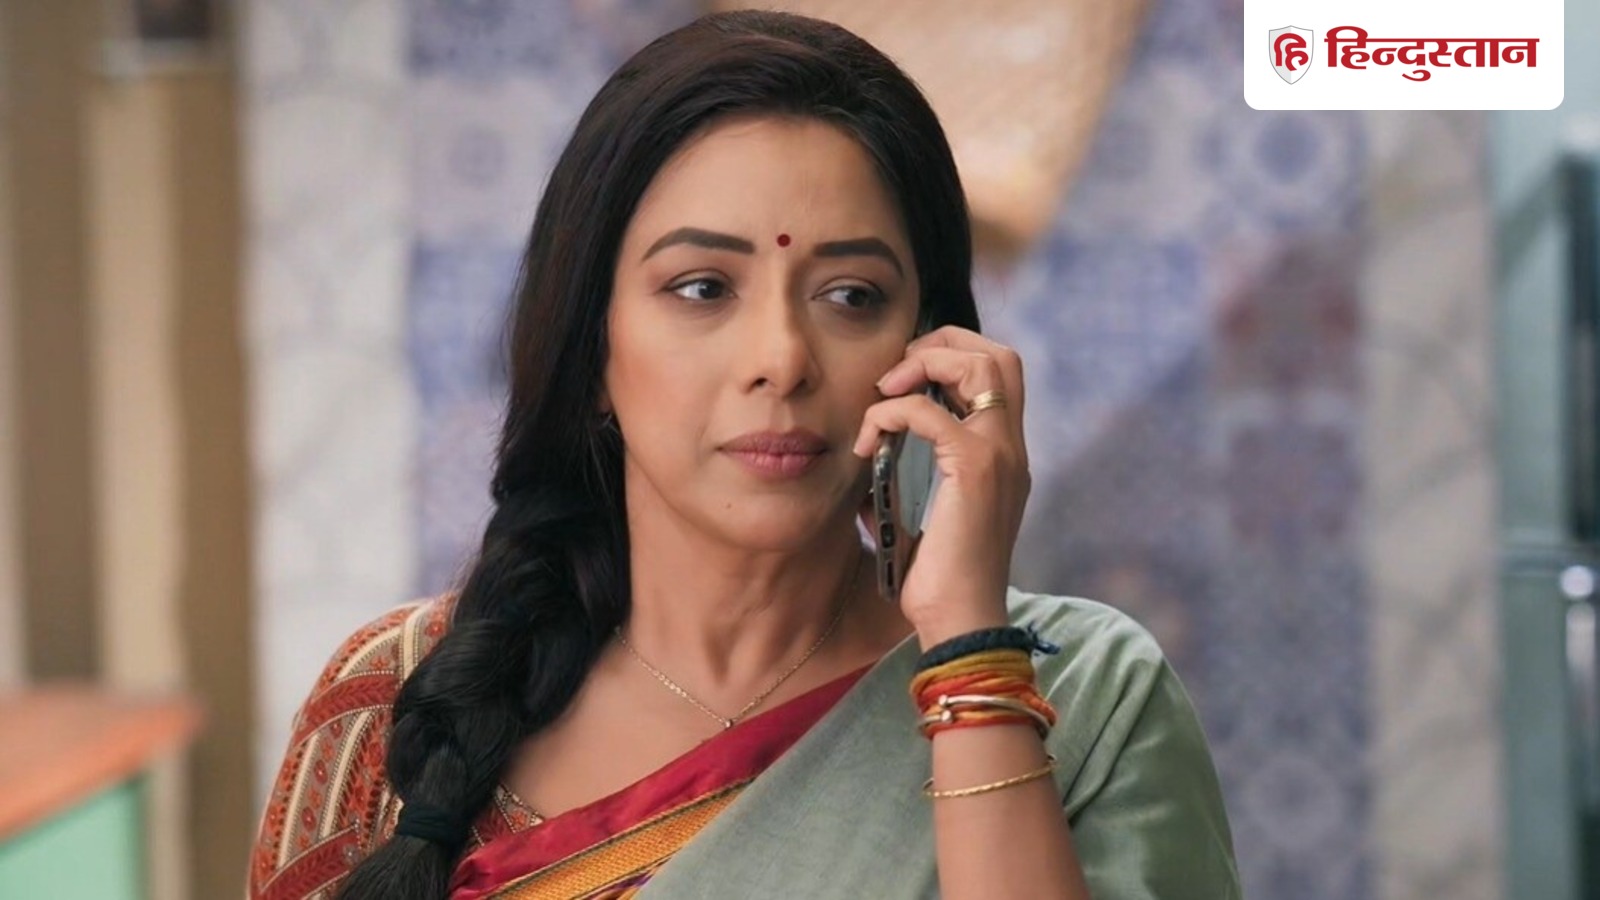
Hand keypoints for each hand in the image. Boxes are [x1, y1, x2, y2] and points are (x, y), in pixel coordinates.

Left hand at [851, 326, 1031, 646]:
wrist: (959, 618)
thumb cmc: (939, 577)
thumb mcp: (926, 512)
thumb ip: (910, 474)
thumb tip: (870, 451)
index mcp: (1005, 454)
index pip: (1000, 373)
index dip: (953, 356)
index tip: (904, 383)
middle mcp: (1011, 447)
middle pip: (999, 354)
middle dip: (942, 345)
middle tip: (895, 377)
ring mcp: (1000, 454)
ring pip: (980, 364)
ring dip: (922, 365)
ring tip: (884, 395)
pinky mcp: (974, 469)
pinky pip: (928, 412)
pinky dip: (890, 414)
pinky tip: (869, 441)